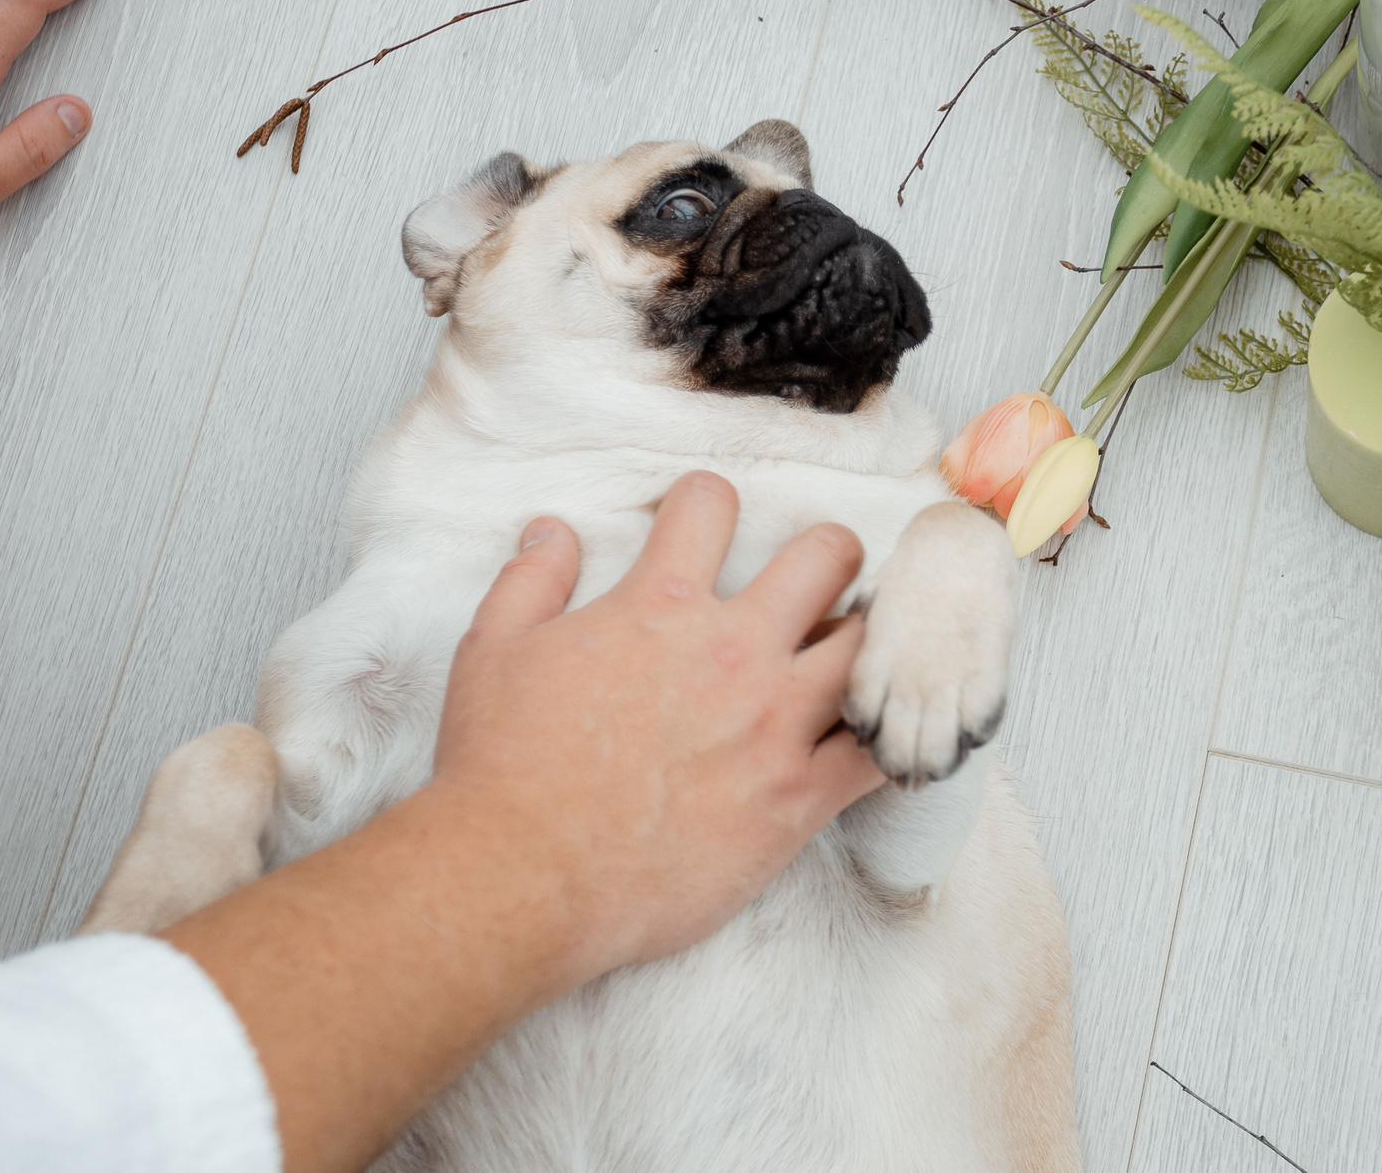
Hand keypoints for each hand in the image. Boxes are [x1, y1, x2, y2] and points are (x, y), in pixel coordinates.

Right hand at [433, 472, 882, 984]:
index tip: (706, 521)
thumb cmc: (500, 767)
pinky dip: (888, 735)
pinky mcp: (798, 799)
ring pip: (870, 647)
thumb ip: (531, 579)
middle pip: (828, 559)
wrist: (521, 879)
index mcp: (661, 605)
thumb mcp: (493, 650)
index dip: (709, 502)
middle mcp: (732, 651)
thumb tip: (552, 529)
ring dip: (868, 640)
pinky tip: (879, 733)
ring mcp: (775, 724)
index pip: (712, 505)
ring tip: (856, 652)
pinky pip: (876, 754)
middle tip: (821, 577)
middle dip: (831, 555)